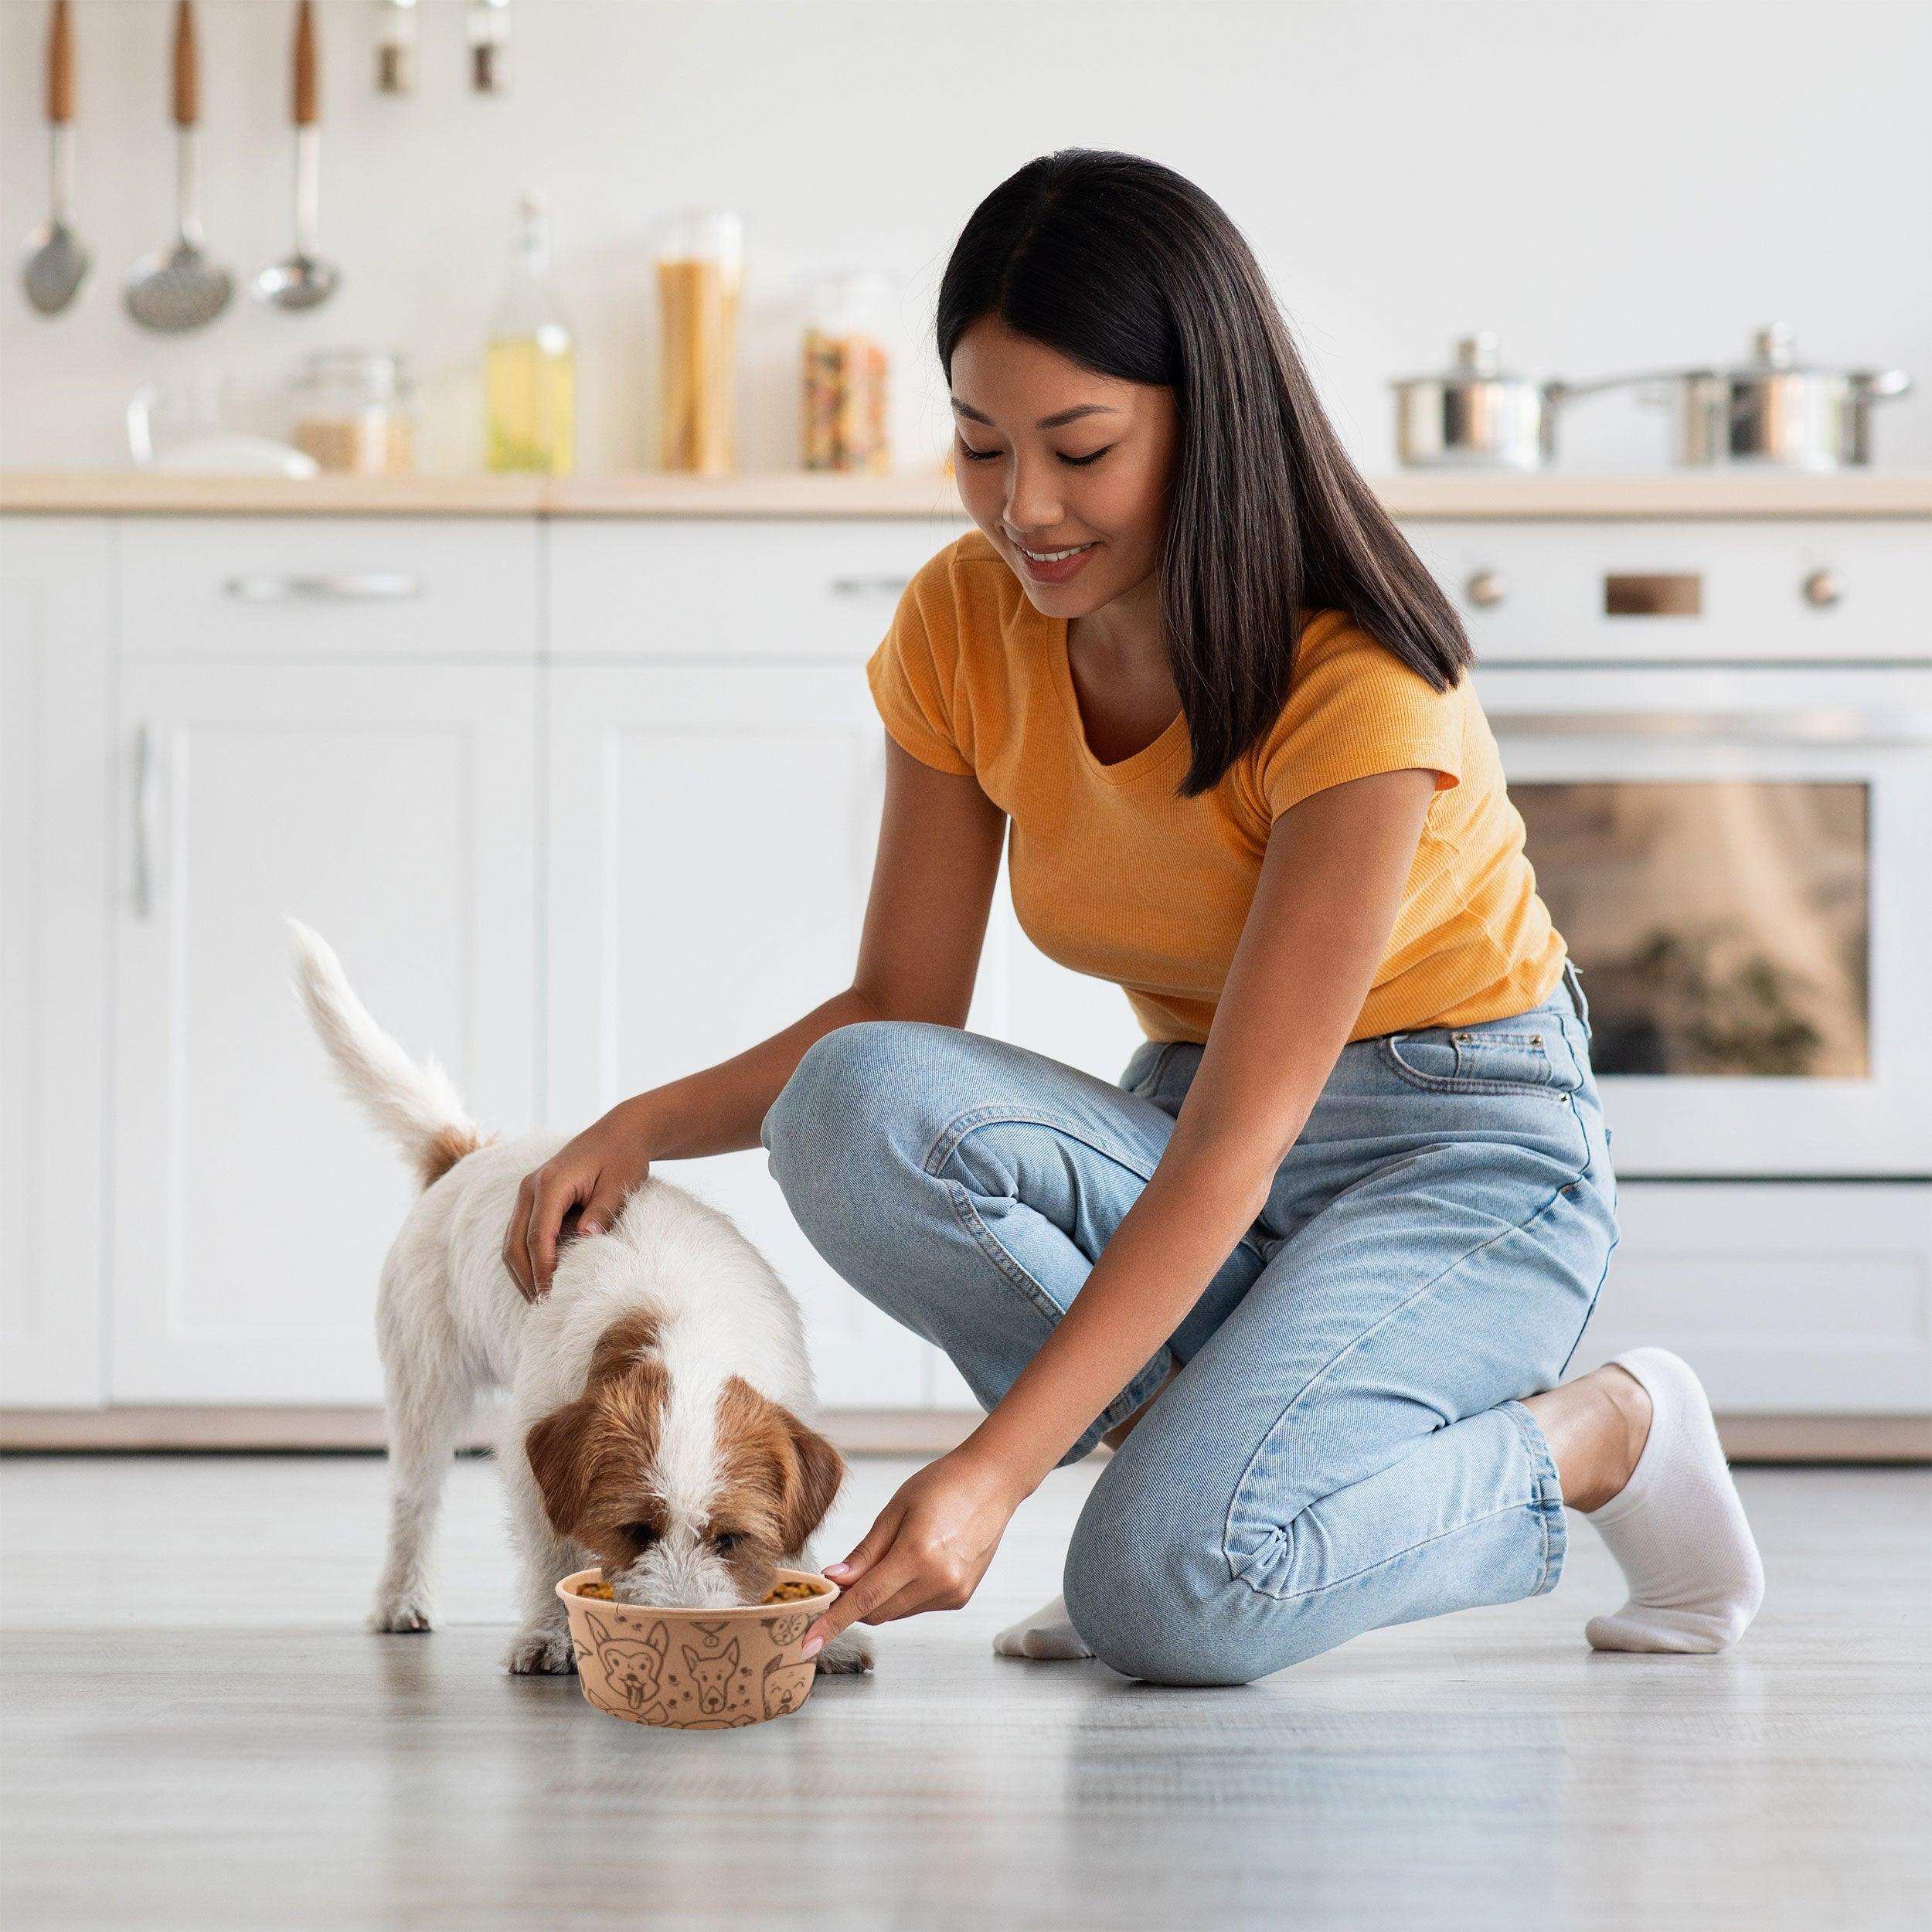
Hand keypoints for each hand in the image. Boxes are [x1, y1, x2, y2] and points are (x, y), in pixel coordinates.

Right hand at [501, 1099, 654, 1301]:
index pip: (537, 1236)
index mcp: (550, 1183)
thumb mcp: (620, 1184)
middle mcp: (530, 1187)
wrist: (620, 1132)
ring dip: (523, 1271)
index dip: (542, 1270)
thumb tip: (586, 1237)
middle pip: (515, 1243)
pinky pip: (521, 1233)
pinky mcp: (534, 1198)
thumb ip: (602, 1211)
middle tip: (543, 1307)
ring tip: (540, 1299)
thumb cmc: (624, 1158)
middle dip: (526, 1278)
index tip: (551, 1296)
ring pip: (512, 1241)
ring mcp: (528, 1192)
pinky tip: (543, 1278)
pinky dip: (527, 1257)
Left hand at [799, 1443, 1025, 1658]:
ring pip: (896, 1612)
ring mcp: (953, 1593)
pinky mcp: (960, 1598)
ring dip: (879, 1598)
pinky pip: (917, 1607)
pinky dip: (902, 1594)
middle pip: (877, 1612)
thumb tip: (833, 1580)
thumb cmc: (942, 1485)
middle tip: (840, 1579)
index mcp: (918, 1555)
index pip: (864, 1599)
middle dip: (853, 1603)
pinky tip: (913, 1562)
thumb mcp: (895, 1510)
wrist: (992, 1482)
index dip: (832, 1622)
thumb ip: (865, 1552)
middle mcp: (938, 1581)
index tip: (808, 1642)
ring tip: (888, 1557)